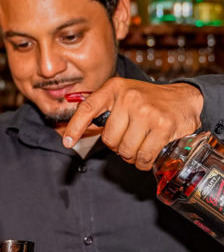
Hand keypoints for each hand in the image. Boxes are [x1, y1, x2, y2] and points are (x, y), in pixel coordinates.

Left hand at [62, 77, 202, 169]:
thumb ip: (101, 110)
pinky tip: (147, 156)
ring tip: (140, 145)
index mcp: (114, 89)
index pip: (87, 109)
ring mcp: (147, 111)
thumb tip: (73, 134)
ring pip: (126, 150)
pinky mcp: (163, 126)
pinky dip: (143, 162)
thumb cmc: (148, 101)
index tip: (67, 142)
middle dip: (118, 147)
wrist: (185, 98)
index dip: (75, 127)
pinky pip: (143, 156)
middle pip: (109, 140)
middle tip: (129, 140)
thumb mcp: (122, 96)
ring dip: (131, 156)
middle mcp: (129, 98)